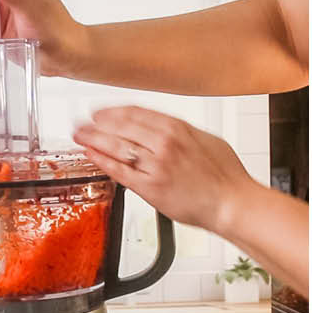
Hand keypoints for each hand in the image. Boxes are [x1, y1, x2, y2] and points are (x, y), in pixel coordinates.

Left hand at [73, 105, 255, 235]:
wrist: (231, 202)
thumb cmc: (225, 175)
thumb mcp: (206, 140)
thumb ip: (182, 133)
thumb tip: (164, 129)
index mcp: (178, 127)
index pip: (137, 112)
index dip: (114, 110)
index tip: (102, 111)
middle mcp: (164, 143)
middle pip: (122, 126)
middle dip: (98, 122)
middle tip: (83, 121)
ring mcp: (155, 165)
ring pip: (117, 146)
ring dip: (94, 139)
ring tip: (79, 135)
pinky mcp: (150, 188)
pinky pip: (120, 171)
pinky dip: (102, 161)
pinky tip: (92, 155)